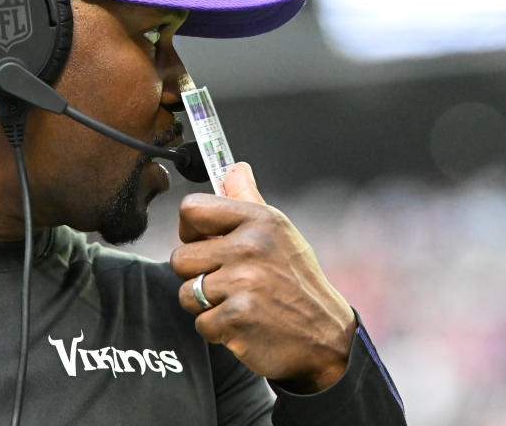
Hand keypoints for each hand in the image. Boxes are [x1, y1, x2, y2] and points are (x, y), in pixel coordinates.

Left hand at [170, 162, 356, 392]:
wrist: (325, 337)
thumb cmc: (296, 281)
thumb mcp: (280, 233)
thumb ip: (249, 199)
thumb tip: (234, 168)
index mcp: (260, 219)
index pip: (191, 209)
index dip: (191, 230)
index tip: (206, 243)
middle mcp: (251, 246)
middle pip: (179, 257)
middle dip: (197, 274)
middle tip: (230, 282)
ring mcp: (244, 283)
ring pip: (186, 292)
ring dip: (206, 304)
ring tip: (239, 302)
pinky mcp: (237, 318)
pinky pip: (200, 322)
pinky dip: (218, 330)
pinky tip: (245, 325)